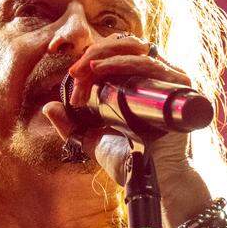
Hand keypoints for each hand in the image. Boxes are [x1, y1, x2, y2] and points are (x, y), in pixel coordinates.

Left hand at [40, 33, 212, 223]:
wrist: (149, 180)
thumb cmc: (127, 161)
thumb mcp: (91, 140)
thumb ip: (70, 125)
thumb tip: (49, 107)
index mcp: (136, 83)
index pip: (114, 55)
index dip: (90, 60)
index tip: (71, 75)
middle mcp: (153, 77)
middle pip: (124, 47)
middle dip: (94, 54)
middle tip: (74, 70)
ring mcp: (167, 79)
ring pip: (135, 49)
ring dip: (104, 56)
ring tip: (83, 69)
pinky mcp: (178, 86)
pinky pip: (150, 63)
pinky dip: (124, 61)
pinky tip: (102, 68)